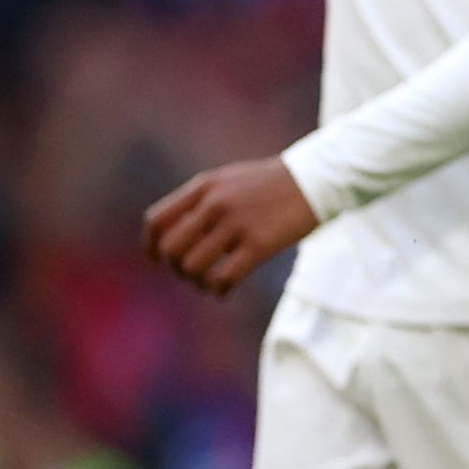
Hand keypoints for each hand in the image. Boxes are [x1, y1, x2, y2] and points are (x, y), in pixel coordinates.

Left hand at [145, 158, 321, 296]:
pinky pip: (224, 277)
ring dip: (197, 281)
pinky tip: (225, 289)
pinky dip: (218, 290)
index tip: (158, 259)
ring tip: (210, 282)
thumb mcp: (231, 181)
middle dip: (176, 267)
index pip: (157, 220)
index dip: (151, 245)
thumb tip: (176, 234)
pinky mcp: (260, 243)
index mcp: (204, 187)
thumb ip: (203, 201)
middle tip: (192, 273)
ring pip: (194, 266)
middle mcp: (215, 204)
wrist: (318, 179)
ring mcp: (237, 223)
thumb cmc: (273, 184)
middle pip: (171, 248)